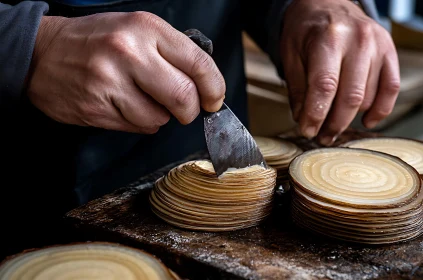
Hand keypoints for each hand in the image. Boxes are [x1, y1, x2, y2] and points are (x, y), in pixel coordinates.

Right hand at [28, 12, 224, 133]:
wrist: (43, 52)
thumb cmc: (97, 40)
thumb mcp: (136, 29)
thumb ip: (172, 51)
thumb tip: (205, 84)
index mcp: (146, 29)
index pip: (199, 63)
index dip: (214, 88)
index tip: (214, 99)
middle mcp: (129, 53)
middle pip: (184, 97)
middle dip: (190, 110)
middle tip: (185, 108)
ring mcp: (110, 82)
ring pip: (160, 118)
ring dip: (160, 116)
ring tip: (142, 100)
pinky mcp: (97, 108)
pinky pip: (137, 127)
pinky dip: (139, 122)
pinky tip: (124, 106)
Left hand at [280, 0, 399, 144]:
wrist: (328, 2)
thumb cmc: (307, 30)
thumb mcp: (291, 54)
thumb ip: (299, 88)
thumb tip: (305, 120)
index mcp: (328, 38)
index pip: (325, 86)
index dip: (316, 114)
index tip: (308, 131)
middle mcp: (358, 40)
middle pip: (350, 97)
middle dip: (334, 124)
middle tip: (322, 137)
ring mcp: (378, 46)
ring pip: (368, 97)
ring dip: (351, 118)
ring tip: (334, 123)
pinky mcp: (390, 52)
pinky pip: (391, 89)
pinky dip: (380, 110)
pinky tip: (366, 121)